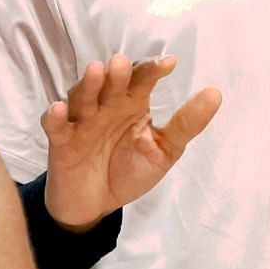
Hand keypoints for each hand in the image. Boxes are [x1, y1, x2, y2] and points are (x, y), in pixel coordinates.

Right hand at [42, 55, 221, 229]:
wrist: (97, 205)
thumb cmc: (129, 169)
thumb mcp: (164, 150)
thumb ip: (186, 124)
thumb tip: (216, 93)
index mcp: (131, 103)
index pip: (141, 79)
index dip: (152, 70)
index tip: (168, 64)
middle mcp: (105, 106)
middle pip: (110, 83)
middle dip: (116, 73)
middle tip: (122, 63)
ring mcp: (81, 121)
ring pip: (82, 97)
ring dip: (88, 84)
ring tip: (96, 71)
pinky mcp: (60, 142)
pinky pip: (55, 126)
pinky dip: (54, 118)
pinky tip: (59, 110)